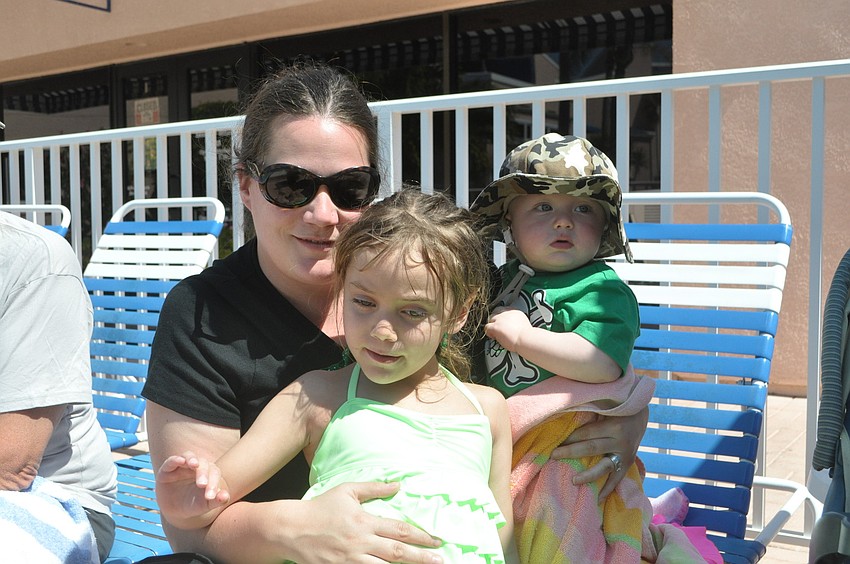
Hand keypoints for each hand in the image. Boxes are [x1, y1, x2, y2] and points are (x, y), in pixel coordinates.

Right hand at [156, 451, 229, 524]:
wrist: (174, 510)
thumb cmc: (193, 505)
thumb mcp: (204, 505)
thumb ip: (216, 500)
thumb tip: (226, 496)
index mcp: (209, 472)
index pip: (214, 473)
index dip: (214, 483)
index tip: (210, 497)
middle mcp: (196, 466)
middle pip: (203, 463)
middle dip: (203, 473)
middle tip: (202, 485)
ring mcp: (181, 466)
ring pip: (189, 456)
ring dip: (192, 459)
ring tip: (195, 465)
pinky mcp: (167, 469)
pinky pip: (172, 460)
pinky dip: (176, 459)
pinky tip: (180, 461)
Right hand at [282, 481, 443, 563]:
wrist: (291, 529)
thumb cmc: (321, 508)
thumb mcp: (347, 491)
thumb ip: (374, 488)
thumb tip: (398, 485)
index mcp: (365, 521)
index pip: (400, 530)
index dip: (421, 536)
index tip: (437, 540)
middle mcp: (360, 542)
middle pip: (397, 553)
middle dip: (421, 557)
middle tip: (440, 561)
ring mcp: (350, 560)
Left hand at [484, 306, 531, 351]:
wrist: (525, 339)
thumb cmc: (527, 335)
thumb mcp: (524, 323)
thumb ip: (516, 321)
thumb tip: (514, 325)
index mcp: (514, 311)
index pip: (504, 310)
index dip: (502, 316)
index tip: (503, 322)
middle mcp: (506, 313)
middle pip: (496, 312)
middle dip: (496, 320)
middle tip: (499, 328)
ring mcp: (500, 319)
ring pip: (490, 319)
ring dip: (492, 326)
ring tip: (497, 333)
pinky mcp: (495, 327)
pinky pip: (487, 328)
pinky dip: (489, 333)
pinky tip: (494, 337)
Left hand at [550, 407, 647, 497]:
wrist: (639, 415)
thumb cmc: (615, 409)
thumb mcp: (605, 408)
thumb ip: (589, 415)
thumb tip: (564, 421)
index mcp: (613, 425)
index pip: (586, 433)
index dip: (570, 437)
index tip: (554, 442)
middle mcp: (620, 441)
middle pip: (591, 448)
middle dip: (570, 452)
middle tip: (553, 456)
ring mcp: (625, 455)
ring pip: (603, 467)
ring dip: (587, 475)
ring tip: (572, 481)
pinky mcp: (628, 464)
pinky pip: (617, 479)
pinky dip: (607, 490)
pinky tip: (597, 499)